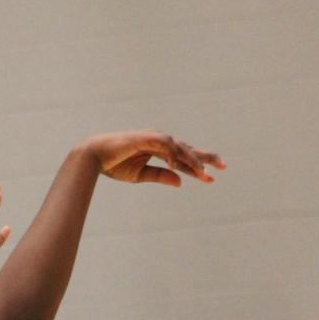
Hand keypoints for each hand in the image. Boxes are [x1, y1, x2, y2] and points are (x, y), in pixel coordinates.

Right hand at [84, 132, 223, 186]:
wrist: (94, 156)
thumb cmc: (114, 164)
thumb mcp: (140, 175)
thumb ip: (160, 176)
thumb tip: (180, 182)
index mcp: (159, 150)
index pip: (184, 158)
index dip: (198, 168)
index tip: (212, 179)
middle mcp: (160, 141)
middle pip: (188, 149)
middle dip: (205, 158)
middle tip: (223, 167)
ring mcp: (154, 137)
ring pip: (180, 147)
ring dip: (192, 160)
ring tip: (203, 173)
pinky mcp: (145, 137)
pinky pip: (164, 145)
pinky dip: (172, 155)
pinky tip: (177, 167)